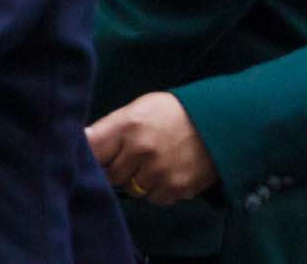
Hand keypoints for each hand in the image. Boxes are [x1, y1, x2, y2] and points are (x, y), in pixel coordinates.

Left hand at [87, 92, 220, 205]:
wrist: (228, 117)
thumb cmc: (177, 111)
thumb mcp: (142, 107)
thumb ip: (111, 126)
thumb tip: (78, 142)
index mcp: (129, 124)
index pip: (89, 149)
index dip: (90, 155)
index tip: (98, 155)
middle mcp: (141, 150)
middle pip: (109, 175)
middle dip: (121, 167)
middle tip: (139, 153)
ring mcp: (159, 171)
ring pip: (132, 190)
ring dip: (142, 180)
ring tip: (160, 160)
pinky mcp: (177, 187)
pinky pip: (155, 198)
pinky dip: (161, 189)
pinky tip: (174, 169)